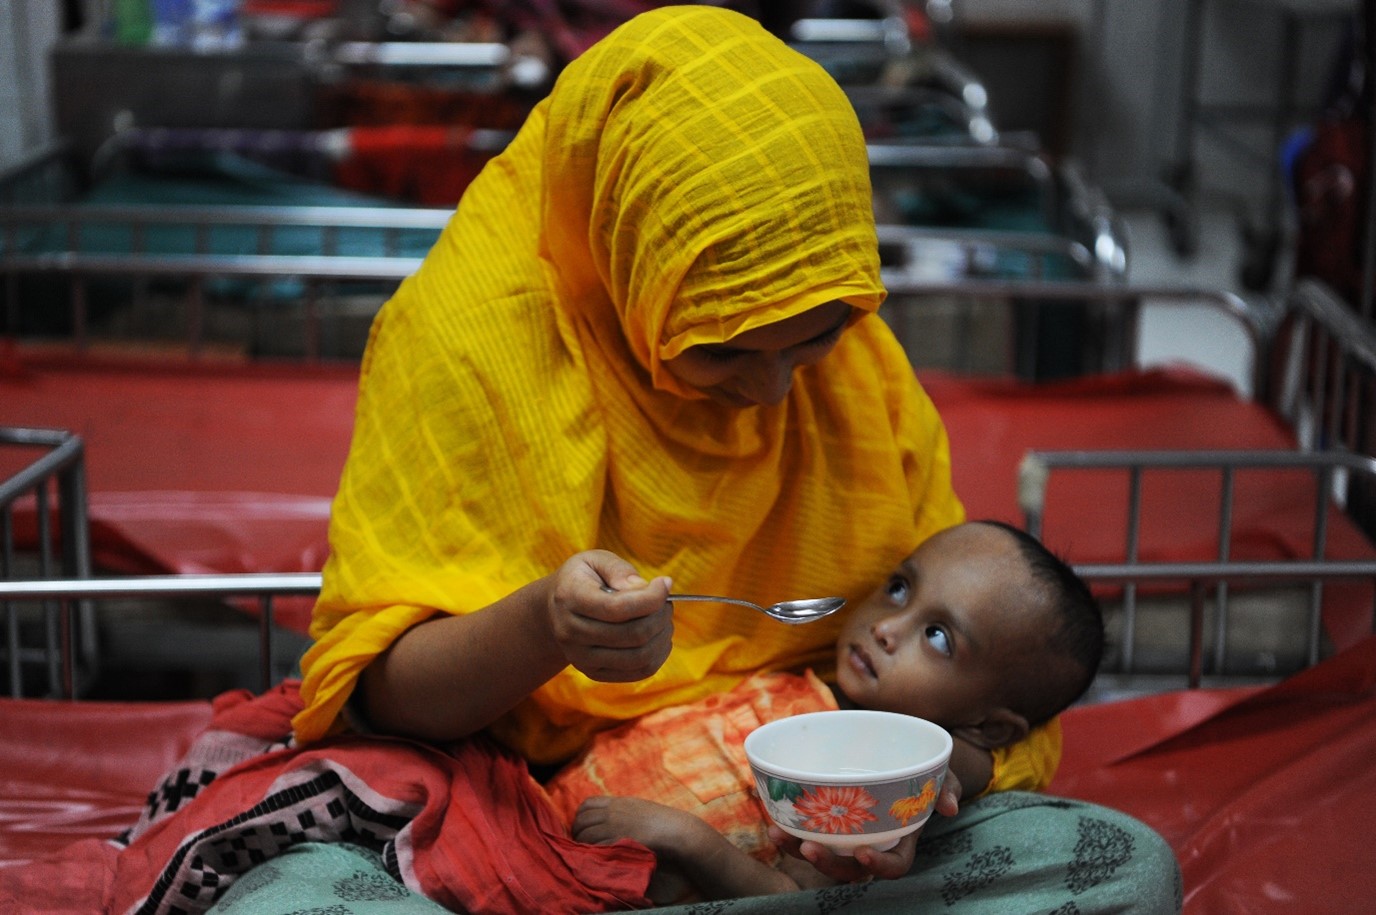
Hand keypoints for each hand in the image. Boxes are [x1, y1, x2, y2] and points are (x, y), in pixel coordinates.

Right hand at [547, 550, 673, 682]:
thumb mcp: (594, 560)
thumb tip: (643, 588)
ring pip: (639, 657)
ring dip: (662, 636)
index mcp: (570, 599)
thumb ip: (618, 569)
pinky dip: (658, 654)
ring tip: (663, 618)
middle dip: (660, 616)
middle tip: (666, 602)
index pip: (617, 608)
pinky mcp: (594, 672)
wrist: (554, 612)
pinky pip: (639, 671)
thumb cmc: (581, 580)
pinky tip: (658, 636)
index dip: (651, 597)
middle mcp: (571, 633)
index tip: (665, 583)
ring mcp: (581, 658)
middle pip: (632, 634)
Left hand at [767, 768, 961, 881]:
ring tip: (778, 834)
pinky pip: (806, 831)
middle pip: (849, 869)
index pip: (895, 866)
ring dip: (798, 849)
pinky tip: (773, 817)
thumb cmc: (919, 765)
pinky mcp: (826, 818)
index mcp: (901, 838)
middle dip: (827, 864)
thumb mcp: (938, 772)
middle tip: (808, 846)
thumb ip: (945, 785)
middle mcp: (872, 842)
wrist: (895, 749)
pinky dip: (790, 828)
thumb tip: (949, 805)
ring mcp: (847, 832)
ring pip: (823, 854)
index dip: (880, 867)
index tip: (863, 855)